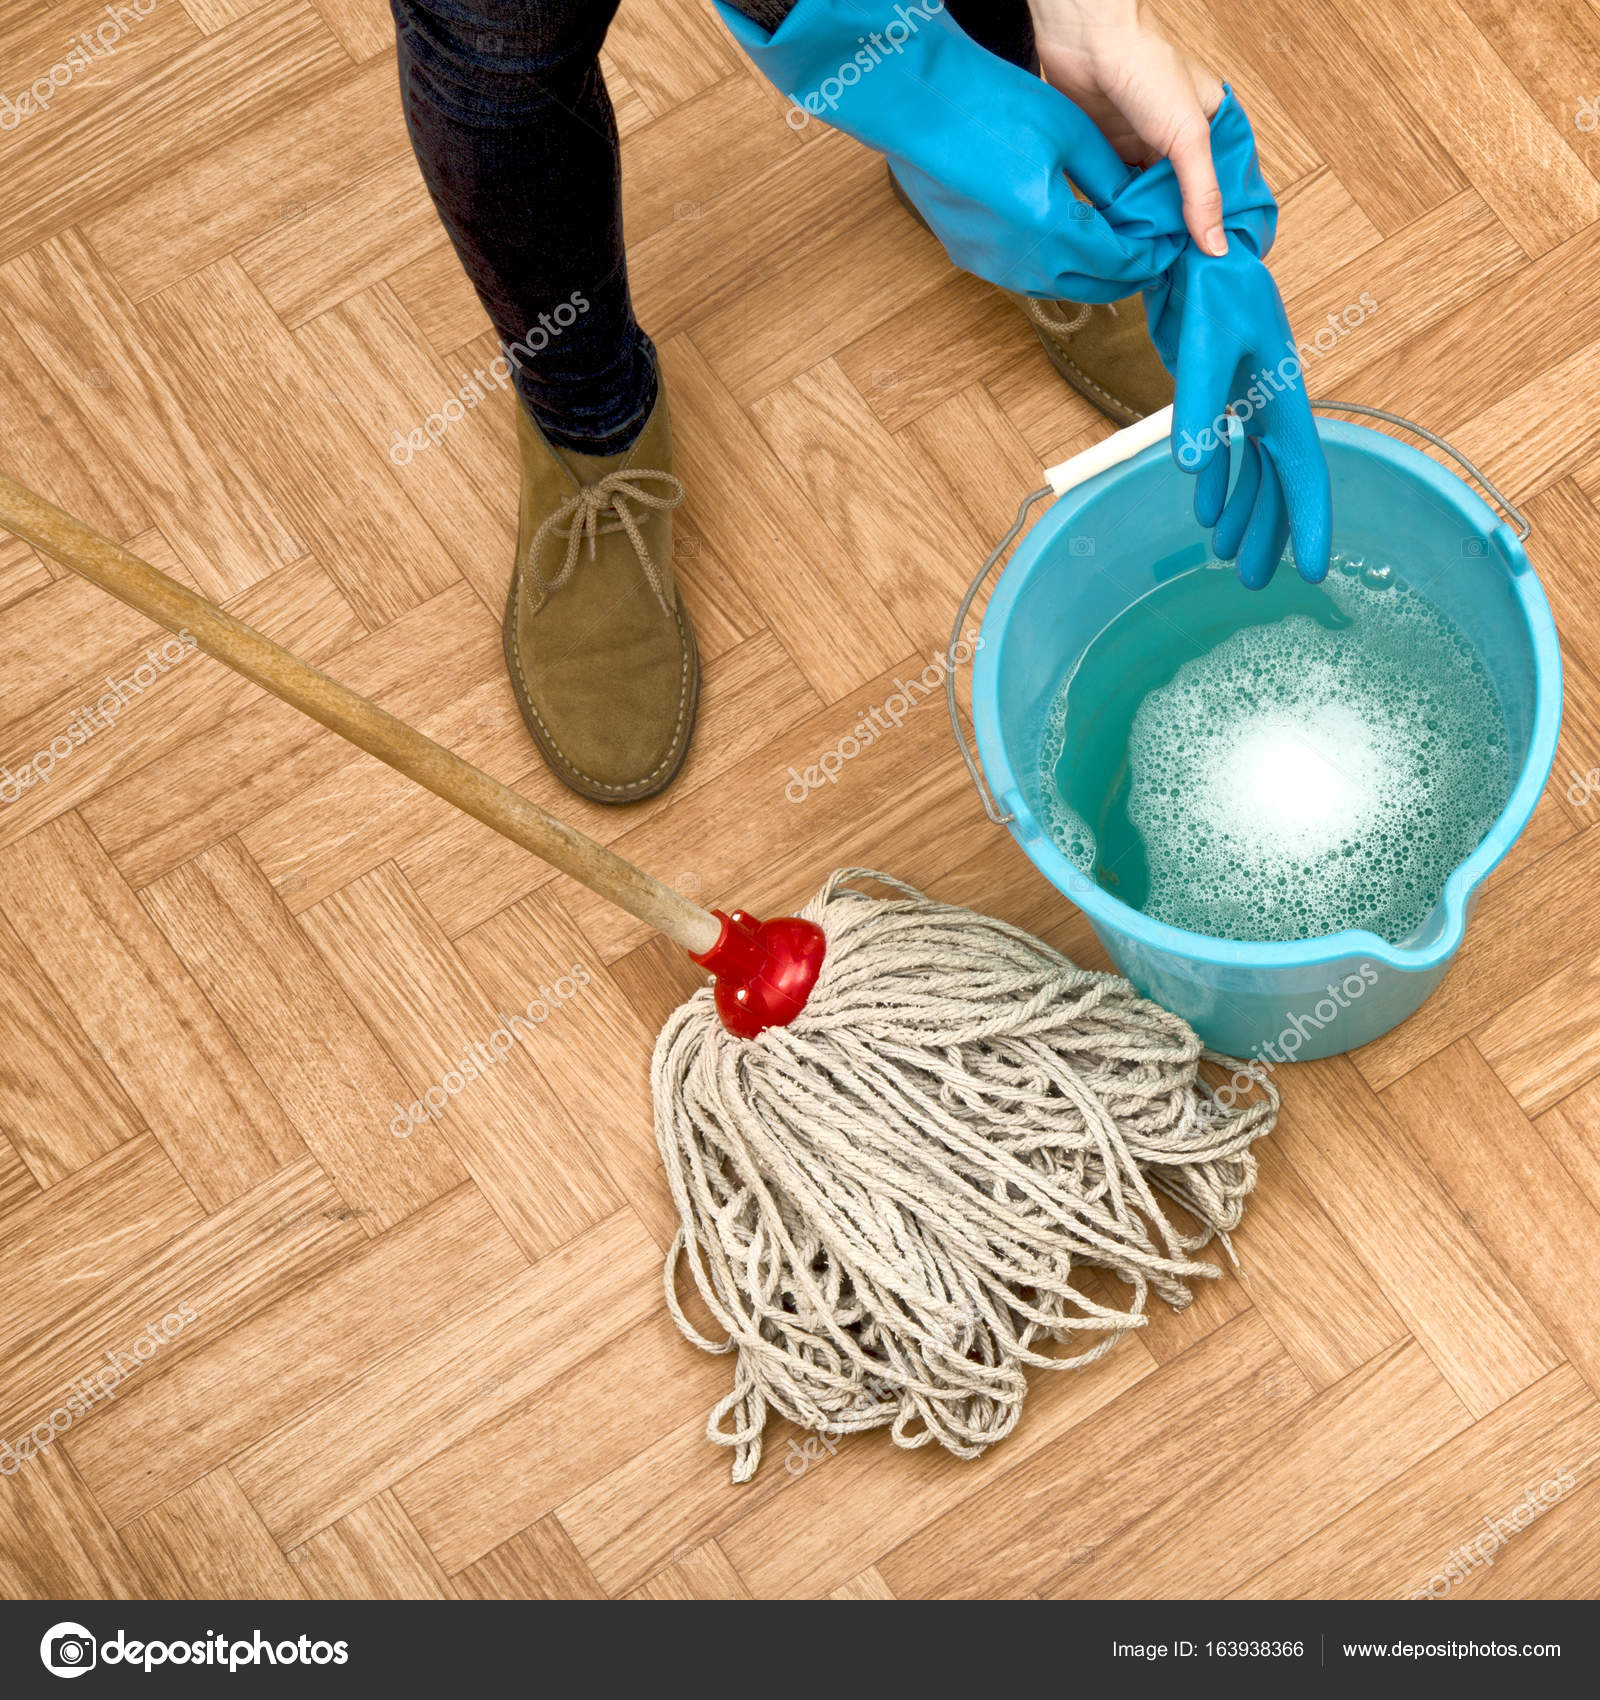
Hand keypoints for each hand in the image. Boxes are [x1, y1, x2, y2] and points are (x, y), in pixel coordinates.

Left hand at [1028, 0, 1228, 255]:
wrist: (1088, 43)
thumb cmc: (1147, 70)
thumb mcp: (1187, 136)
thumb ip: (1202, 193)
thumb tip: (1216, 247)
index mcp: (1215, 131)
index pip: (1228, 189)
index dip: (1225, 226)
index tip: (1221, 265)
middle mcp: (1182, 146)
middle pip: (1188, 204)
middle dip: (1184, 237)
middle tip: (1182, 280)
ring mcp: (1146, 153)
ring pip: (1152, 207)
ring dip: (1150, 234)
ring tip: (1153, 272)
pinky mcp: (1113, 160)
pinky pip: (1121, 201)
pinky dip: (1122, 222)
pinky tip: (1124, 247)